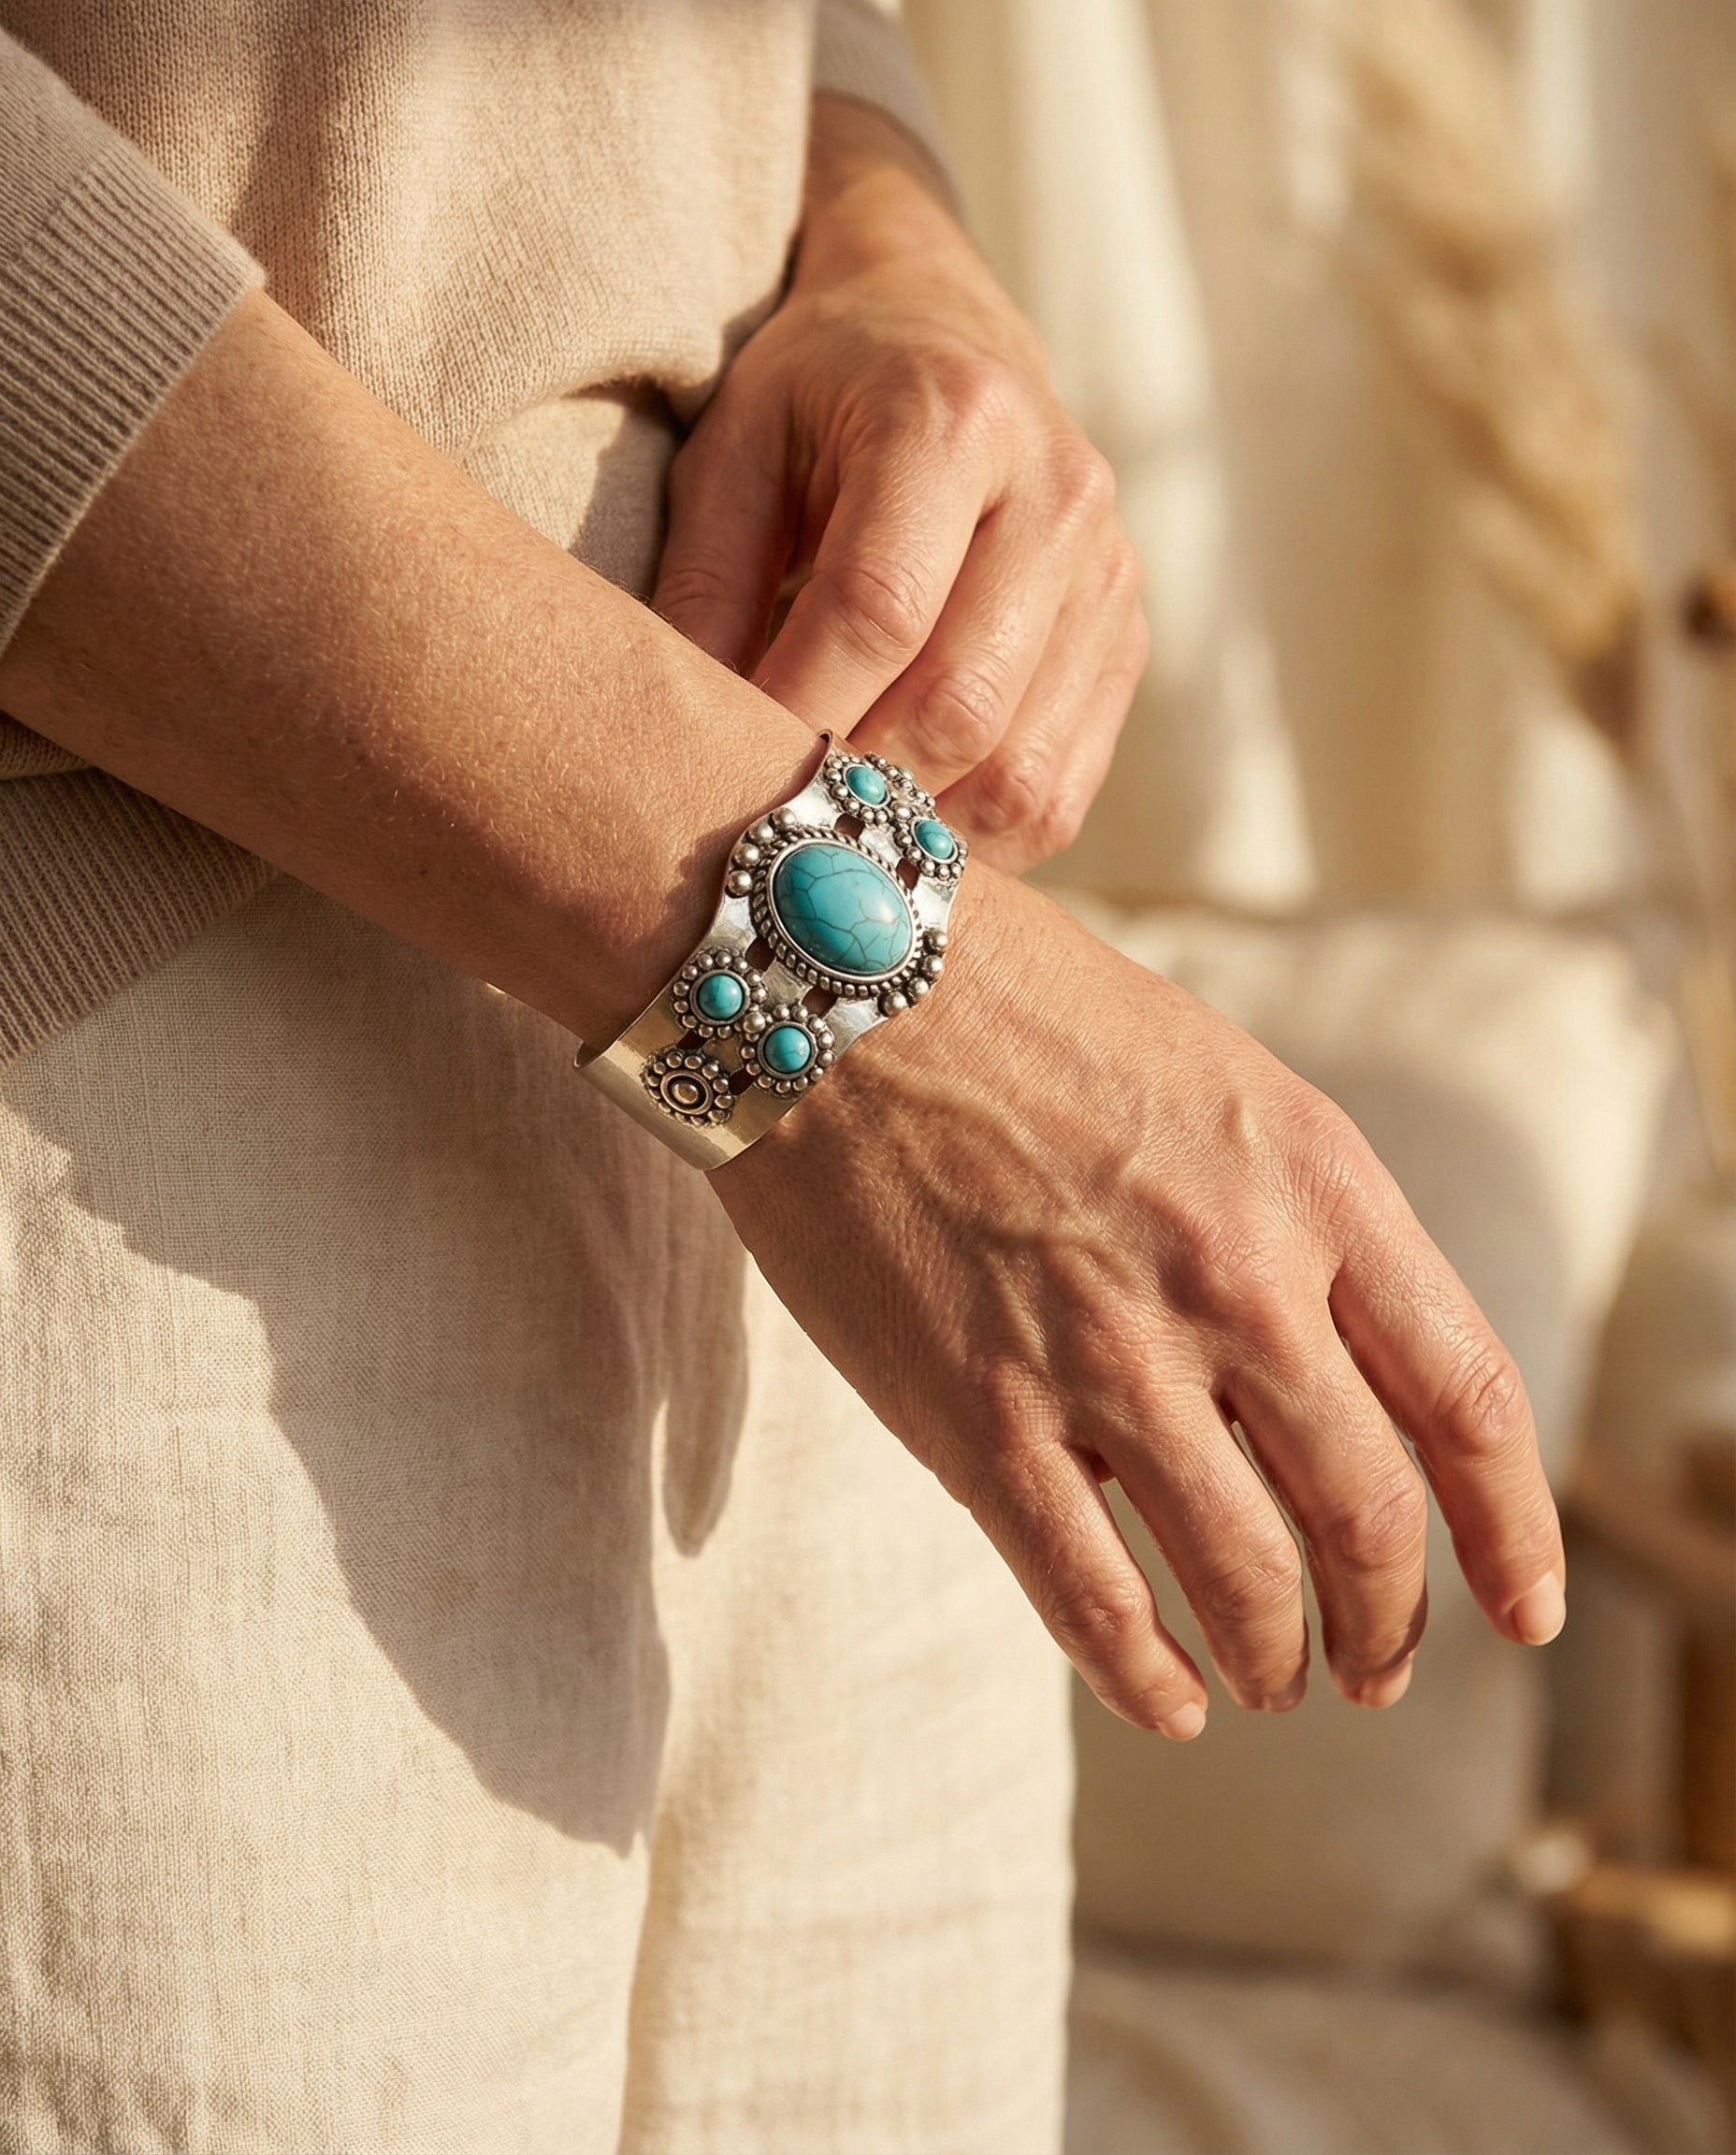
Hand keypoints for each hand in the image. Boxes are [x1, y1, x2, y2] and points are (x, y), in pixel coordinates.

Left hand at [653, 96, 1146, 873]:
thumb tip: (688, 743)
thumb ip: (704, 586)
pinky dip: (977, 844)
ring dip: (920, 833)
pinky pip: (1060, 793)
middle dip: (858, 787)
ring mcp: (1109, 576)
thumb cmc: (813, 402)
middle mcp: (1059, 491)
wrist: (941, 332)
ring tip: (837, 838)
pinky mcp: (1125, 643)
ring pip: (1023, 771)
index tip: (728, 773)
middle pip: (962, 703)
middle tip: (777, 827)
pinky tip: (903, 832)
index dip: (800, 709)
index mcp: (953, 416)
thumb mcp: (733, 453)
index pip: (881, 606)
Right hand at [713, 869, 1566, 1737]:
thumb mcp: (1216, 1076)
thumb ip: (1293, 1217)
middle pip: (1370, 1513)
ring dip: (1276, 1659)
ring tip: (1271, 1685)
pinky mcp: (980, 1416)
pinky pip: (1090, 1596)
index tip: (1526, 1608)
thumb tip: (1328, 1373)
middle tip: (1377, 1668)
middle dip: (1390, 1622)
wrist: (832, 979)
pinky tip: (1167, 1701)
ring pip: (1246, 1576)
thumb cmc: (1020, 1006)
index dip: (1515, 1528)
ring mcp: (1107, 1355)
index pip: (1467, 1396)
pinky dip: (1144, 1676)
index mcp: (1314, 1181)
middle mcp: (1236, 1278)